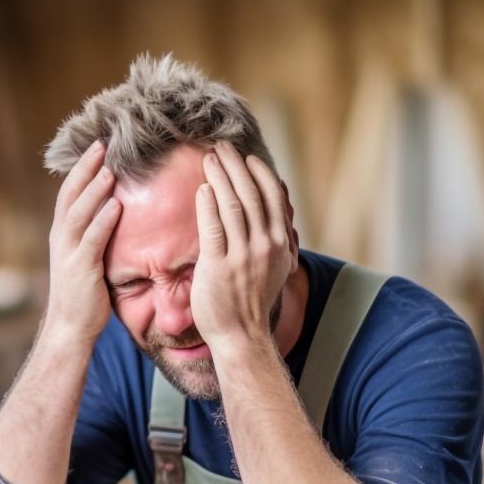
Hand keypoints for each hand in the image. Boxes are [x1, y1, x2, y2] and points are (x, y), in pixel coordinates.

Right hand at [45, 140, 121, 343]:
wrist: (70, 327)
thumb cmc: (83, 294)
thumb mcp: (84, 258)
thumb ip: (93, 235)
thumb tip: (113, 213)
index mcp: (61, 233)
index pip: (69, 192)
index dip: (81, 168)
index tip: (97, 147)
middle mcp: (60, 238)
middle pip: (70, 195)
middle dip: (86, 168)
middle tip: (102, 144)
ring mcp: (68, 253)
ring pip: (79, 213)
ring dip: (94, 189)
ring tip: (110, 169)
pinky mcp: (81, 269)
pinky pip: (93, 240)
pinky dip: (104, 220)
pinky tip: (117, 205)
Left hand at [190, 141, 297, 352]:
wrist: (241, 336)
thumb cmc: (251, 302)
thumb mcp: (274, 268)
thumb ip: (275, 238)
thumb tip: (276, 209)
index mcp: (280, 244)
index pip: (271, 197)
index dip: (258, 173)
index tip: (246, 157)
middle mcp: (265, 246)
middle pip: (250, 194)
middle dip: (236, 166)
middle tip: (221, 147)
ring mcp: (242, 256)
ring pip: (232, 205)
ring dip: (220, 177)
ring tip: (209, 159)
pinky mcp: (218, 266)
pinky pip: (213, 227)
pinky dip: (208, 204)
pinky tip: (203, 188)